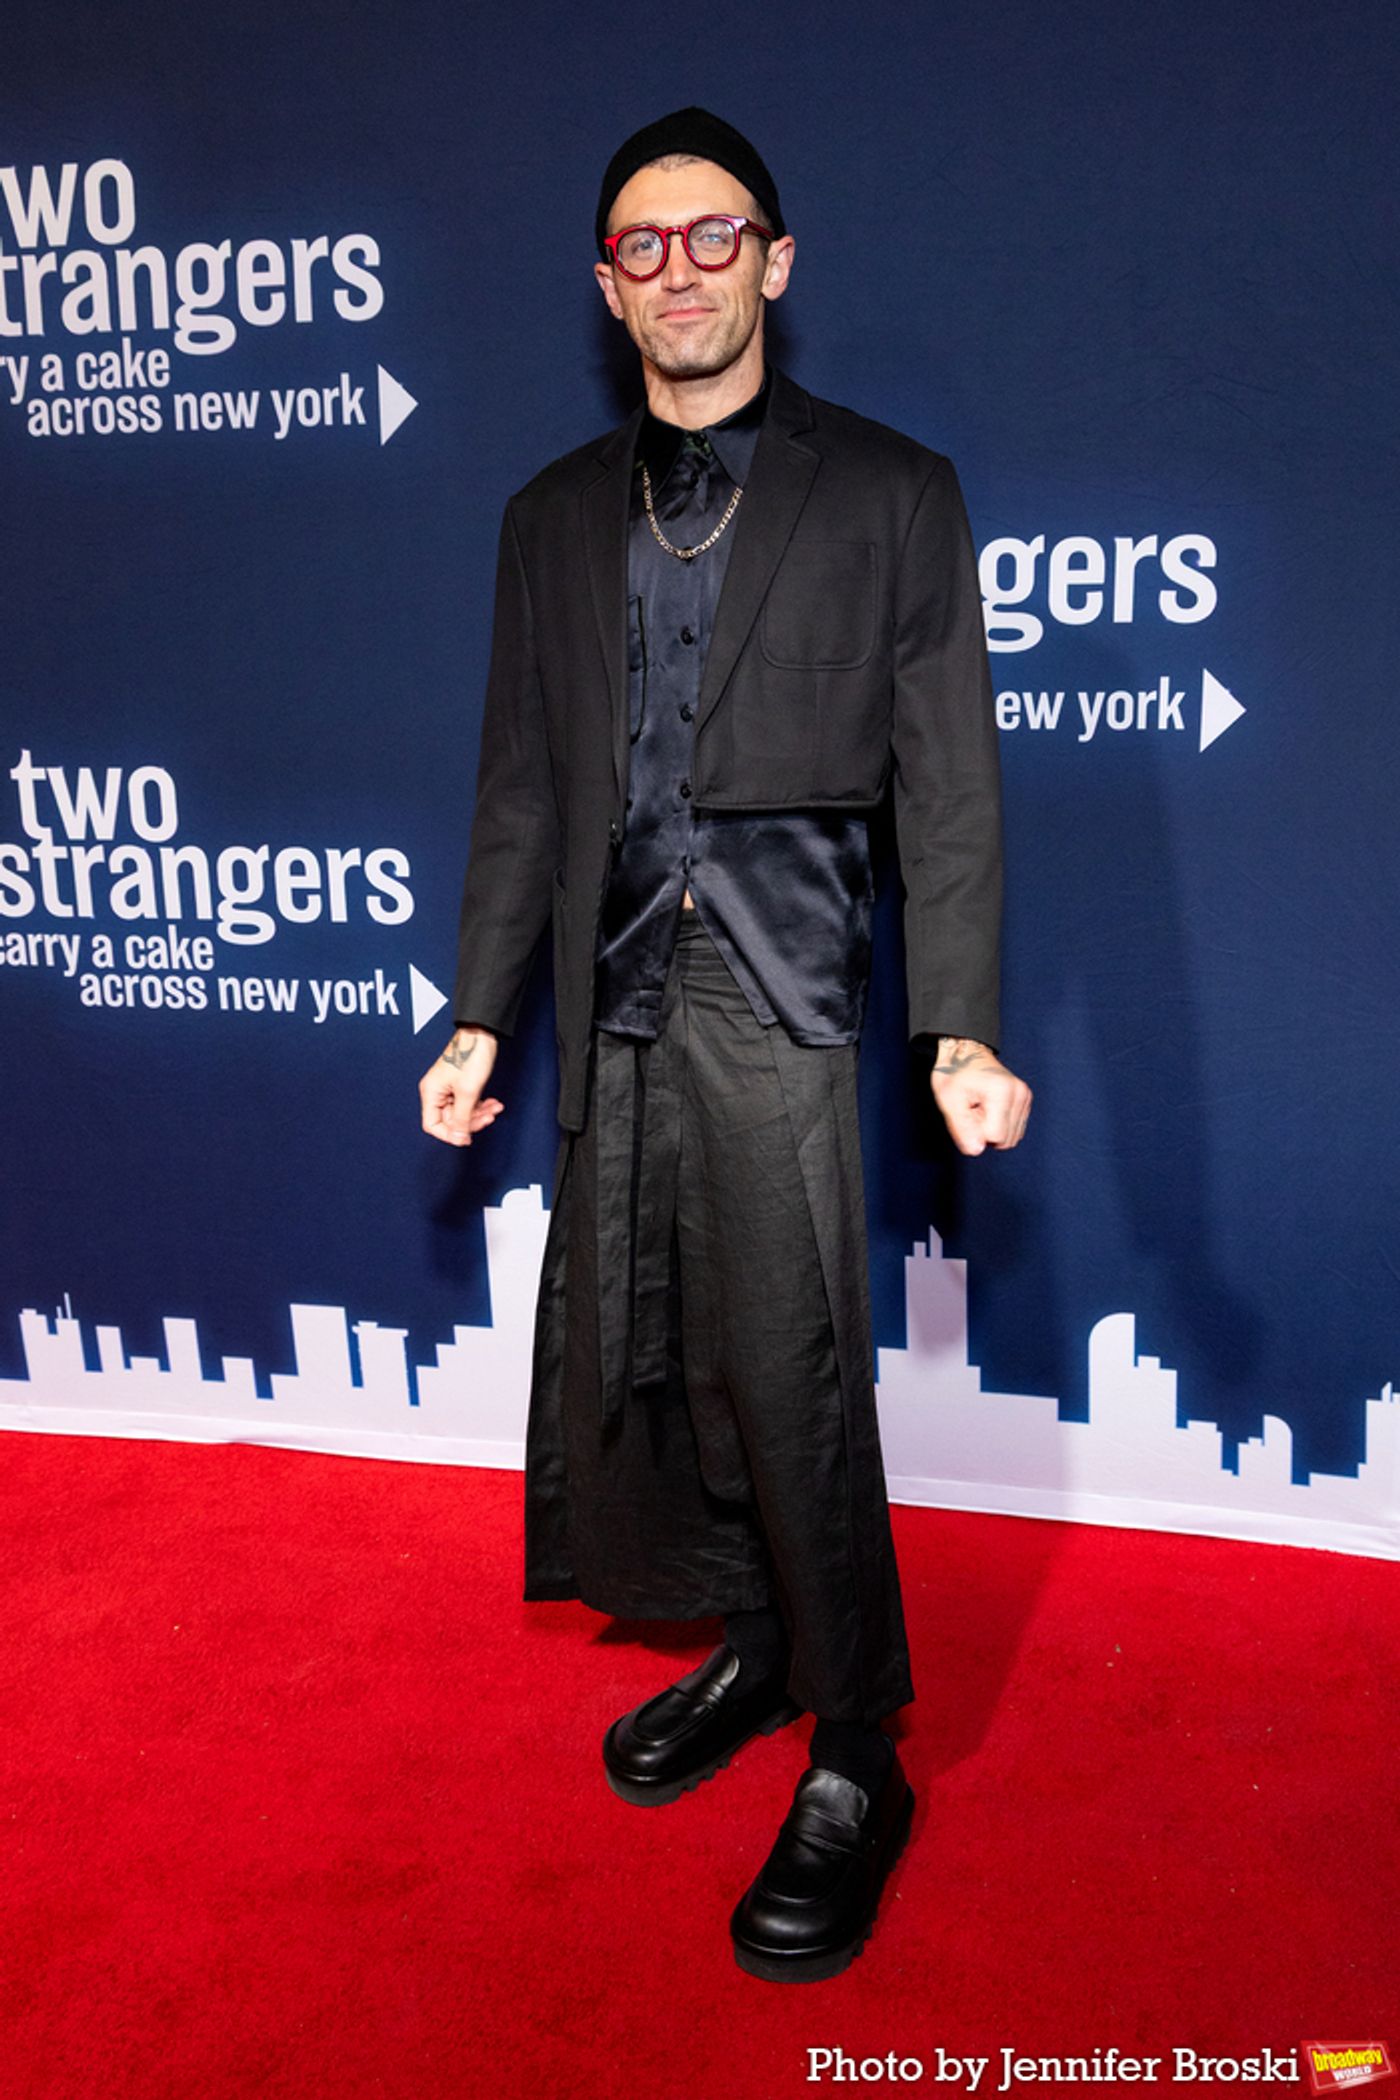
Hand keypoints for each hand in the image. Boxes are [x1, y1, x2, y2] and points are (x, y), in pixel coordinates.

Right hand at [419, 1025, 502, 1146]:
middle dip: (472, 1121)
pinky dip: (482, 1105)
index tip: (466, 1137)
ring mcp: (449, 1088)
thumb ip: (462, 1118)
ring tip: (494, 1109)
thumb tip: (458, 1138)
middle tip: (488, 1118)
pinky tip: (493, 1103)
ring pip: (463, 1112)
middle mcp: (437, 1091)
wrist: (482, 1033)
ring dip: (480, 1113)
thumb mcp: (467, 1092)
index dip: (449, 1134)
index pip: (432, 1125)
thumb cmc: (470, 1055)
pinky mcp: (461, 1084)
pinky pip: (469, 1103)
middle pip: (450, 1120)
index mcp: (431, 1092)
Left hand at [929, 1039, 1031, 1155]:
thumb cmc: (954, 1073)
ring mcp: (1025, 1096)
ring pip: (1011, 1138)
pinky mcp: (1026, 1100)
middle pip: (1005, 1140)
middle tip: (972, 1110)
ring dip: (992, 1130)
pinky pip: (1014, 1130)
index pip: (995, 1137)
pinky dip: (1000, 1126)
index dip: (976, 1131)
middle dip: (985, 1132)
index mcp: (1002, 1092)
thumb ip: (962, 1128)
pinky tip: (988, 1109)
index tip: (967, 1110)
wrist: (965, 1052)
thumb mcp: (949, 1101)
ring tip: (980, 1109)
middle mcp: (1020, 1094)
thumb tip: (976, 1151)